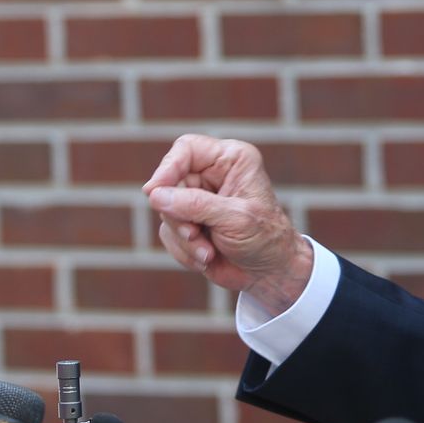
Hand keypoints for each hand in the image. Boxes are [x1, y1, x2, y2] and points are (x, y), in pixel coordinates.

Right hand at [142, 135, 312, 312]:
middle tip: (194, 234)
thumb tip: (155, 196)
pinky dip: (184, 250)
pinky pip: (167, 233)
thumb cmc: (265, 239)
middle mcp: (212, 175)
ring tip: (209, 252)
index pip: (186, 149)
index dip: (167, 167)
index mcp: (231, 161)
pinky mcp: (188, 223)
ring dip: (185, 238)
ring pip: (165, 212)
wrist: (270, 273)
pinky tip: (207, 258)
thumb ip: (196, 205)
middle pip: (169, 184)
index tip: (153, 191)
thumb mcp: (235, 219)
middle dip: (180, 217)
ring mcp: (197, 199)